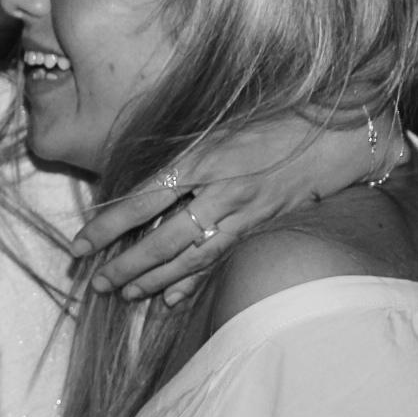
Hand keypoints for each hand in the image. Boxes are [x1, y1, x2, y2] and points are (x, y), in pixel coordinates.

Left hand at [75, 112, 388, 303]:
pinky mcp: (262, 225)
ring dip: (154, 279)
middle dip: (125, 265)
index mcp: (200, 157)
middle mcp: (219, 189)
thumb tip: (137, 184)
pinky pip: (220, 259)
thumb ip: (181, 154)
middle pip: (160, 238)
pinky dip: (194, 282)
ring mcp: (243, 211)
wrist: (339, 127)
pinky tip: (170, 300)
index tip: (78, 246)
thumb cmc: (274, 116)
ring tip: (125, 295)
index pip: (140, 199)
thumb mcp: (218, 124)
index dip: (107, 227)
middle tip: (95, 285)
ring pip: (189, 256)